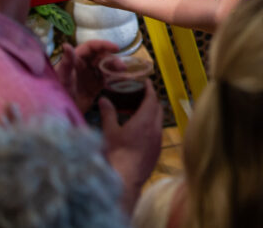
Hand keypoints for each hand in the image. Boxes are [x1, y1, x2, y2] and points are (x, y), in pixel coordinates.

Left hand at [53, 40, 119, 112]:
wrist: (61, 115)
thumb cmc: (58, 94)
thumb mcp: (62, 78)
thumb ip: (66, 63)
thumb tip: (66, 45)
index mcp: (75, 59)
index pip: (91, 47)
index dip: (103, 45)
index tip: (116, 48)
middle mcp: (84, 65)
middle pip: (101, 55)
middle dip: (112, 58)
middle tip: (121, 67)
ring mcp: (90, 75)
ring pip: (106, 66)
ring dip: (115, 67)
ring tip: (122, 72)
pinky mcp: (95, 86)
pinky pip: (107, 78)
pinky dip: (114, 76)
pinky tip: (120, 78)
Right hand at [101, 81, 162, 212]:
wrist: (125, 181)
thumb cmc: (116, 155)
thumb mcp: (110, 132)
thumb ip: (108, 113)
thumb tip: (104, 100)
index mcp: (145, 120)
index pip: (152, 98)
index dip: (149, 89)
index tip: (146, 82)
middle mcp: (155, 129)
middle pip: (158, 108)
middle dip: (151, 100)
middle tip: (141, 95)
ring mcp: (158, 141)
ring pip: (158, 122)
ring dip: (152, 114)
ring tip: (139, 113)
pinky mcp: (157, 152)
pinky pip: (157, 134)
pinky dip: (151, 127)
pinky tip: (140, 132)